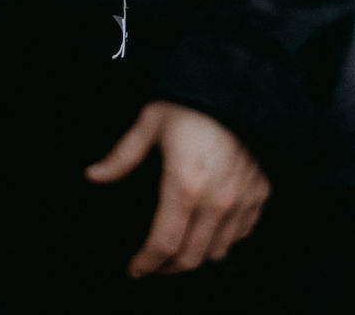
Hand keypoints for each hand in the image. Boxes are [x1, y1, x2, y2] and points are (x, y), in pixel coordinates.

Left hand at [85, 101, 271, 277]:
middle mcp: (217, 200)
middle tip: (151, 266)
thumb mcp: (151, 122)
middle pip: (190, 257)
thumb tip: (93, 175)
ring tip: (177, 253)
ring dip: (195, 259)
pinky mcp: (260, 193)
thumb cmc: (193, 101)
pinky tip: (207, 233)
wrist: (243, 84)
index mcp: (184, 185)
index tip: (134, 269)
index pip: (163, 244)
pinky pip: (241, 234)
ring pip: (218, 252)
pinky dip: (223, 241)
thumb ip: (122, 156)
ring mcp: (242, 199)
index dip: (146, 263)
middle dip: (167, 269)